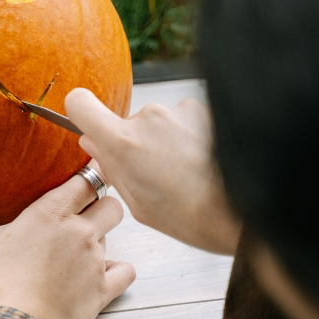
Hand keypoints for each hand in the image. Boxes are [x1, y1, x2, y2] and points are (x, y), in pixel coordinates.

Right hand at [0, 166, 134, 318]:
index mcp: (51, 213)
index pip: (85, 177)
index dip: (83, 175)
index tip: (74, 178)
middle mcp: (80, 232)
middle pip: (110, 200)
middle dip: (99, 202)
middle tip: (78, 212)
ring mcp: (96, 263)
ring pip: (117, 234)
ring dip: (103, 235)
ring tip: (81, 242)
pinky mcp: (103, 293)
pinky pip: (125, 272)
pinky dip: (117, 272)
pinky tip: (100, 275)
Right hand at [65, 88, 240, 254]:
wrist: (239, 212)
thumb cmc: (188, 215)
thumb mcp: (136, 201)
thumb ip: (109, 166)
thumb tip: (92, 143)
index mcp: (124, 143)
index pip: (81, 103)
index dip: (80, 112)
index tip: (87, 123)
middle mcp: (148, 118)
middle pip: (126, 121)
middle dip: (135, 142)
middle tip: (154, 173)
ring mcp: (177, 110)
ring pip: (157, 123)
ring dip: (165, 141)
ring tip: (184, 172)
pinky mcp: (201, 109)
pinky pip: (182, 120)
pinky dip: (187, 137)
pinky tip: (199, 162)